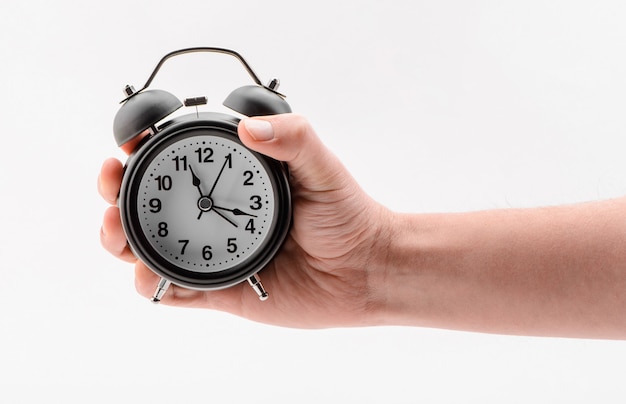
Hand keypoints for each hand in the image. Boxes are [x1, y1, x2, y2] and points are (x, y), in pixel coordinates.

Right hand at [99, 114, 391, 327]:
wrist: (364, 270)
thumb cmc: (346, 215)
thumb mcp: (321, 167)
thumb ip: (294, 138)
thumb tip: (250, 127)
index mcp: (232, 180)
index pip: (175, 162)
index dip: (143, 150)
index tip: (130, 142)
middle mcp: (214, 214)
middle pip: (148, 203)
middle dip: (116, 191)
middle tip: (110, 181)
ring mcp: (212, 253)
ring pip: (148, 246)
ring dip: (119, 238)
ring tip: (114, 230)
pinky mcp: (219, 290)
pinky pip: (174, 291)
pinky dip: (151, 284)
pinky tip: (147, 274)